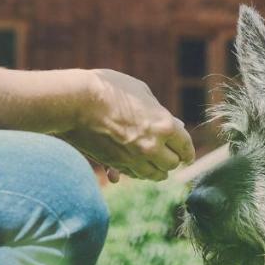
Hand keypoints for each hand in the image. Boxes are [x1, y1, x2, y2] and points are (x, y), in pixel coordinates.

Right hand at [59, 69, 195, 181]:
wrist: (76, 101)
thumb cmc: (109, 89)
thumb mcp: (141, 92)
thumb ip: (157, 111)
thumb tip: (169, 123)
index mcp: (165, 126)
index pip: (185, 146)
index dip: (188, 152)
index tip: (187, 155)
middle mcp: (153, 146)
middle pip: (172, 164)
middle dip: (173, 160)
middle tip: (171, 157)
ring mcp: (133, 158)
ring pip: (154, 175)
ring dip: (157, 171)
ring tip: (157, 168)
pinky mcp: (115, 164)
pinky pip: (133, 175)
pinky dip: (136, 173)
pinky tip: (136, 168)